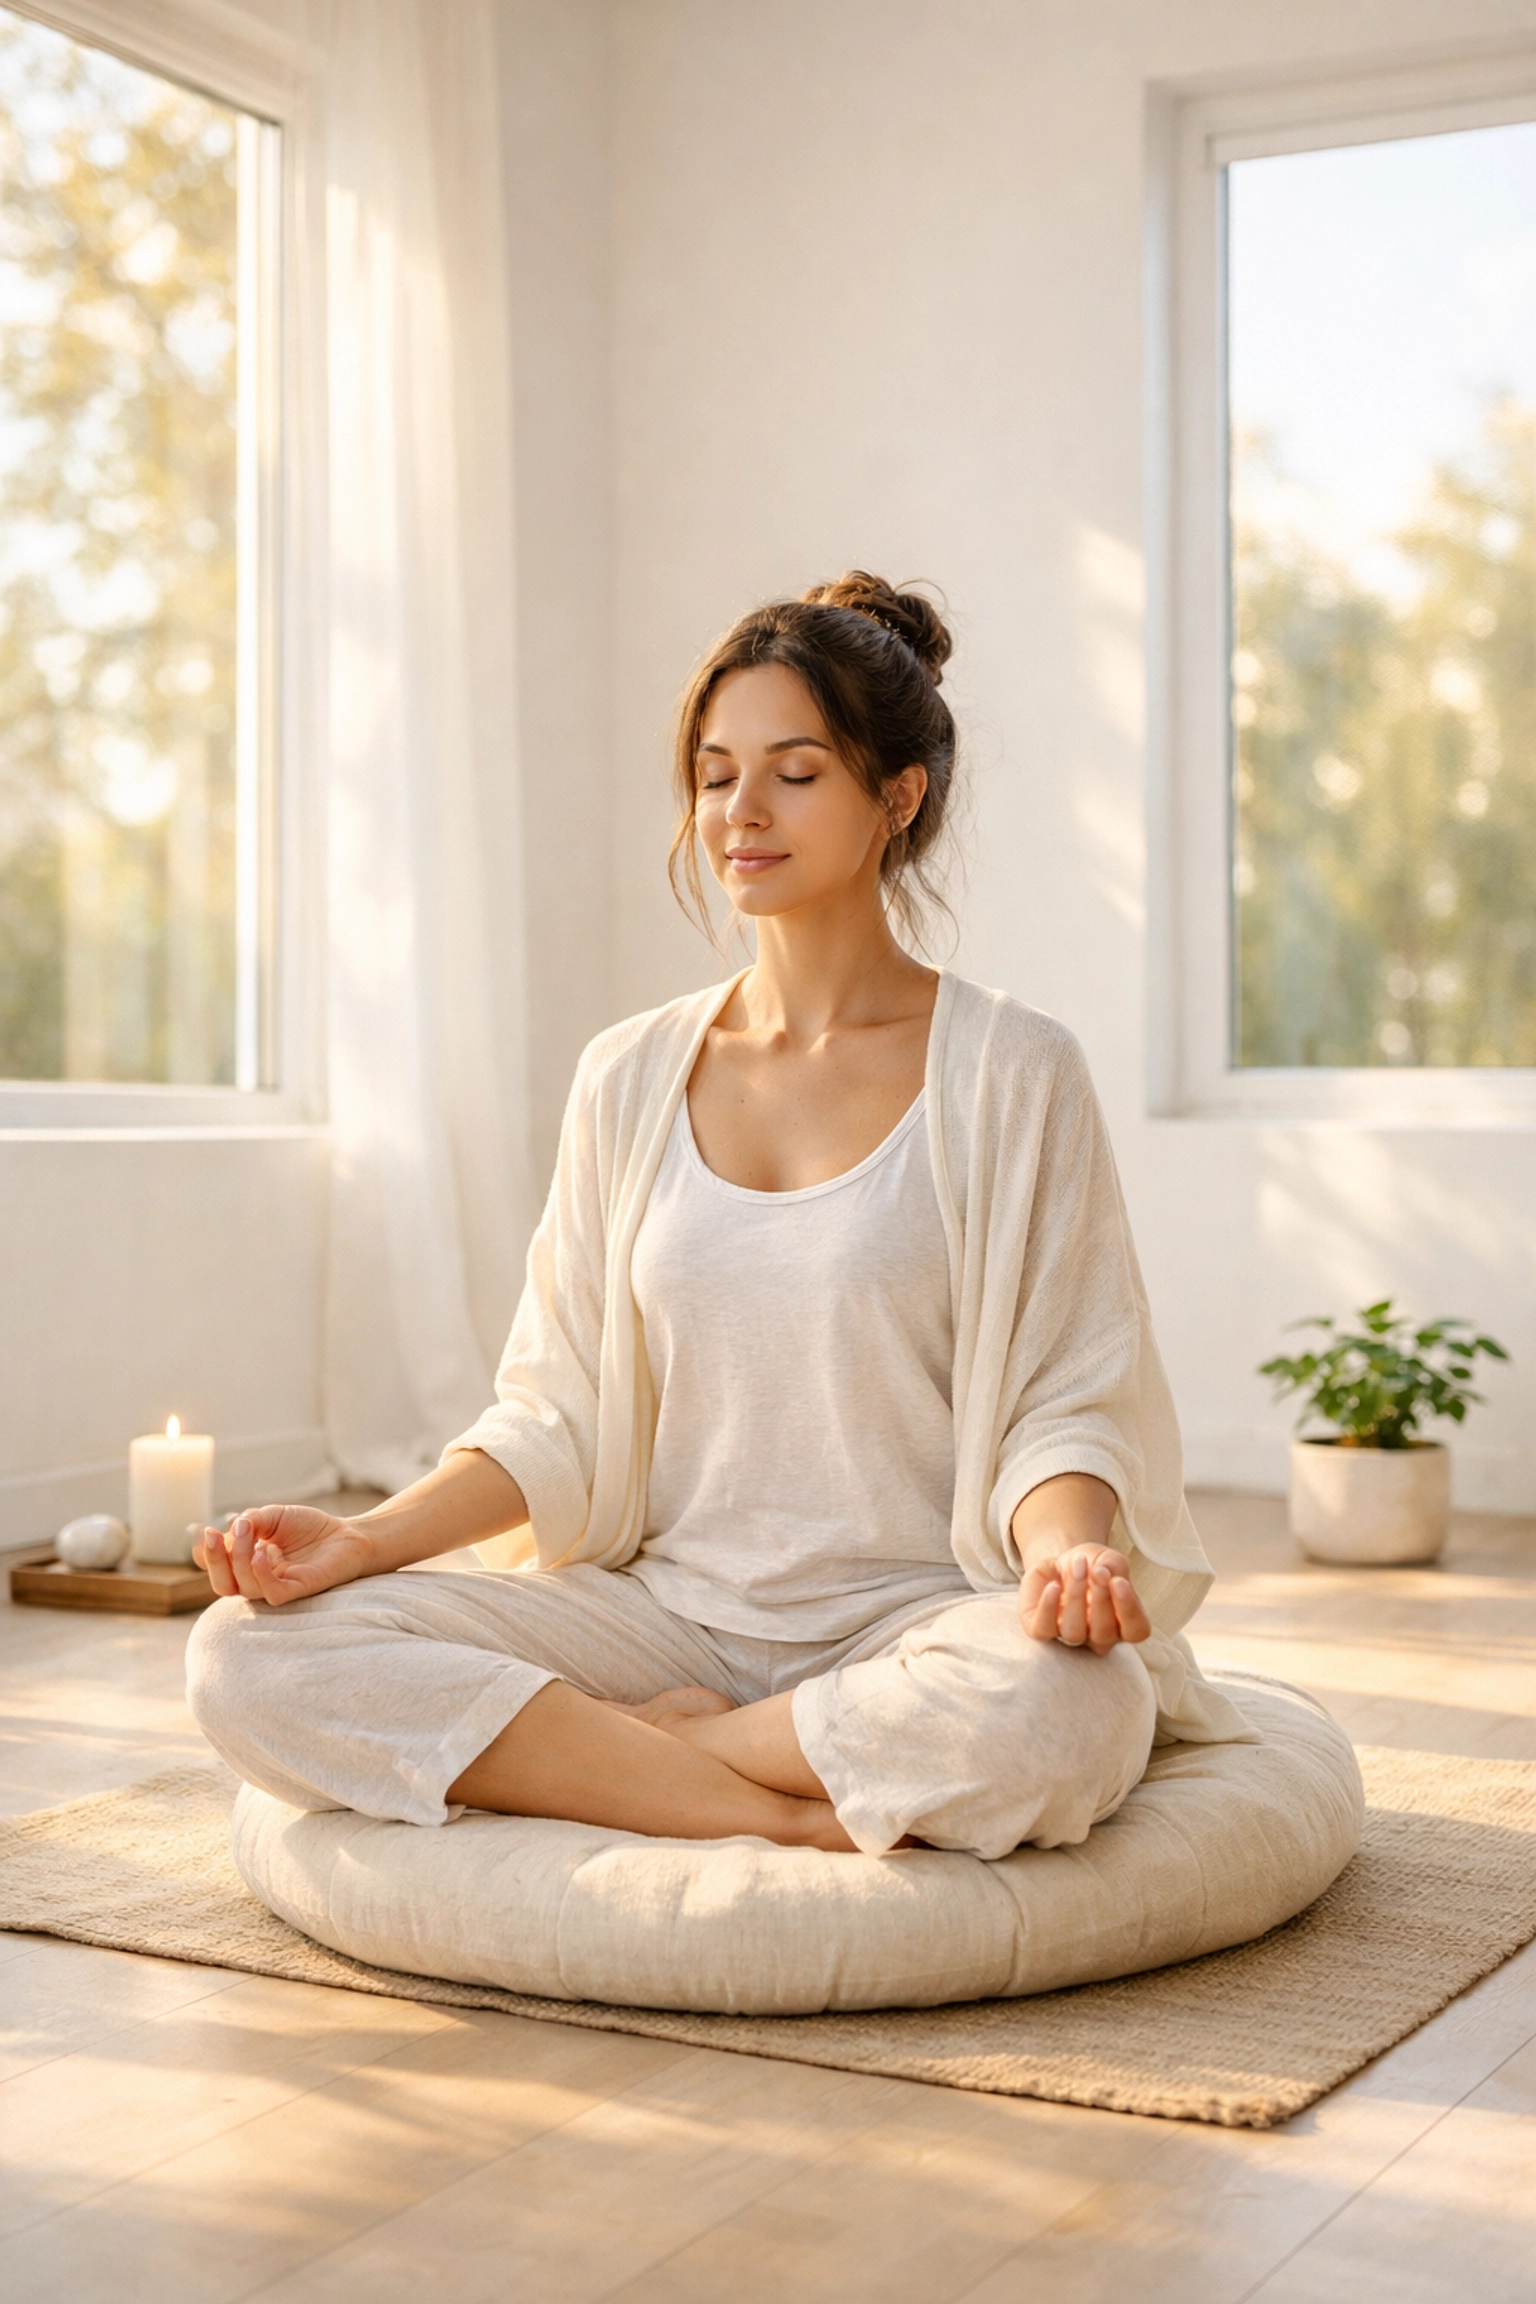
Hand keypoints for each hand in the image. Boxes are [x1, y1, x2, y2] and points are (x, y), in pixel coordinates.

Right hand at [194, 1506, 376, 1605]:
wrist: (346, 1533)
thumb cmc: (309, 1527)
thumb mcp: (275, 1516)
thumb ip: (253, 1520)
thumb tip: (233, 1525)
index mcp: (246, 1563)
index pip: (215, 1567)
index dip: (206, 1553)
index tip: (208, 1530)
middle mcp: (257, 1579)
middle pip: (222, 1584)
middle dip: (214, 1560)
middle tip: (213, 1534)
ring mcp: (277, 1586)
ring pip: (244, 1588)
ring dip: (240, 1558)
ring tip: (249, 1532)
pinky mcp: (298, 1590)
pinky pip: (272, 1594)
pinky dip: (262, 1575)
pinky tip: (263, 1554)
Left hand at [1019, 1544, 1149, 1652]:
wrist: (1058, 1562)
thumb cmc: (1091, 1566)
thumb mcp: (1108, 1558)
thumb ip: (1115, 1566)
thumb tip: (1104, 1573)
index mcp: (1123, 1624)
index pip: (1136, 1632)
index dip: (1128, 1610)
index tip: (1118, 1581)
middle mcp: (1098, 1637)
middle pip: (1104, 1634)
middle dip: (1100, 1599)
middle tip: (1096, 1571)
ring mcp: (1069, 1636)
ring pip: (1073, 1633)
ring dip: (1076, 1597)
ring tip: (1077, 1568)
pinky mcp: (1042, 1630)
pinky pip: (1043, 1630)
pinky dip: (1048, 1608)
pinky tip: (1053, 1585)